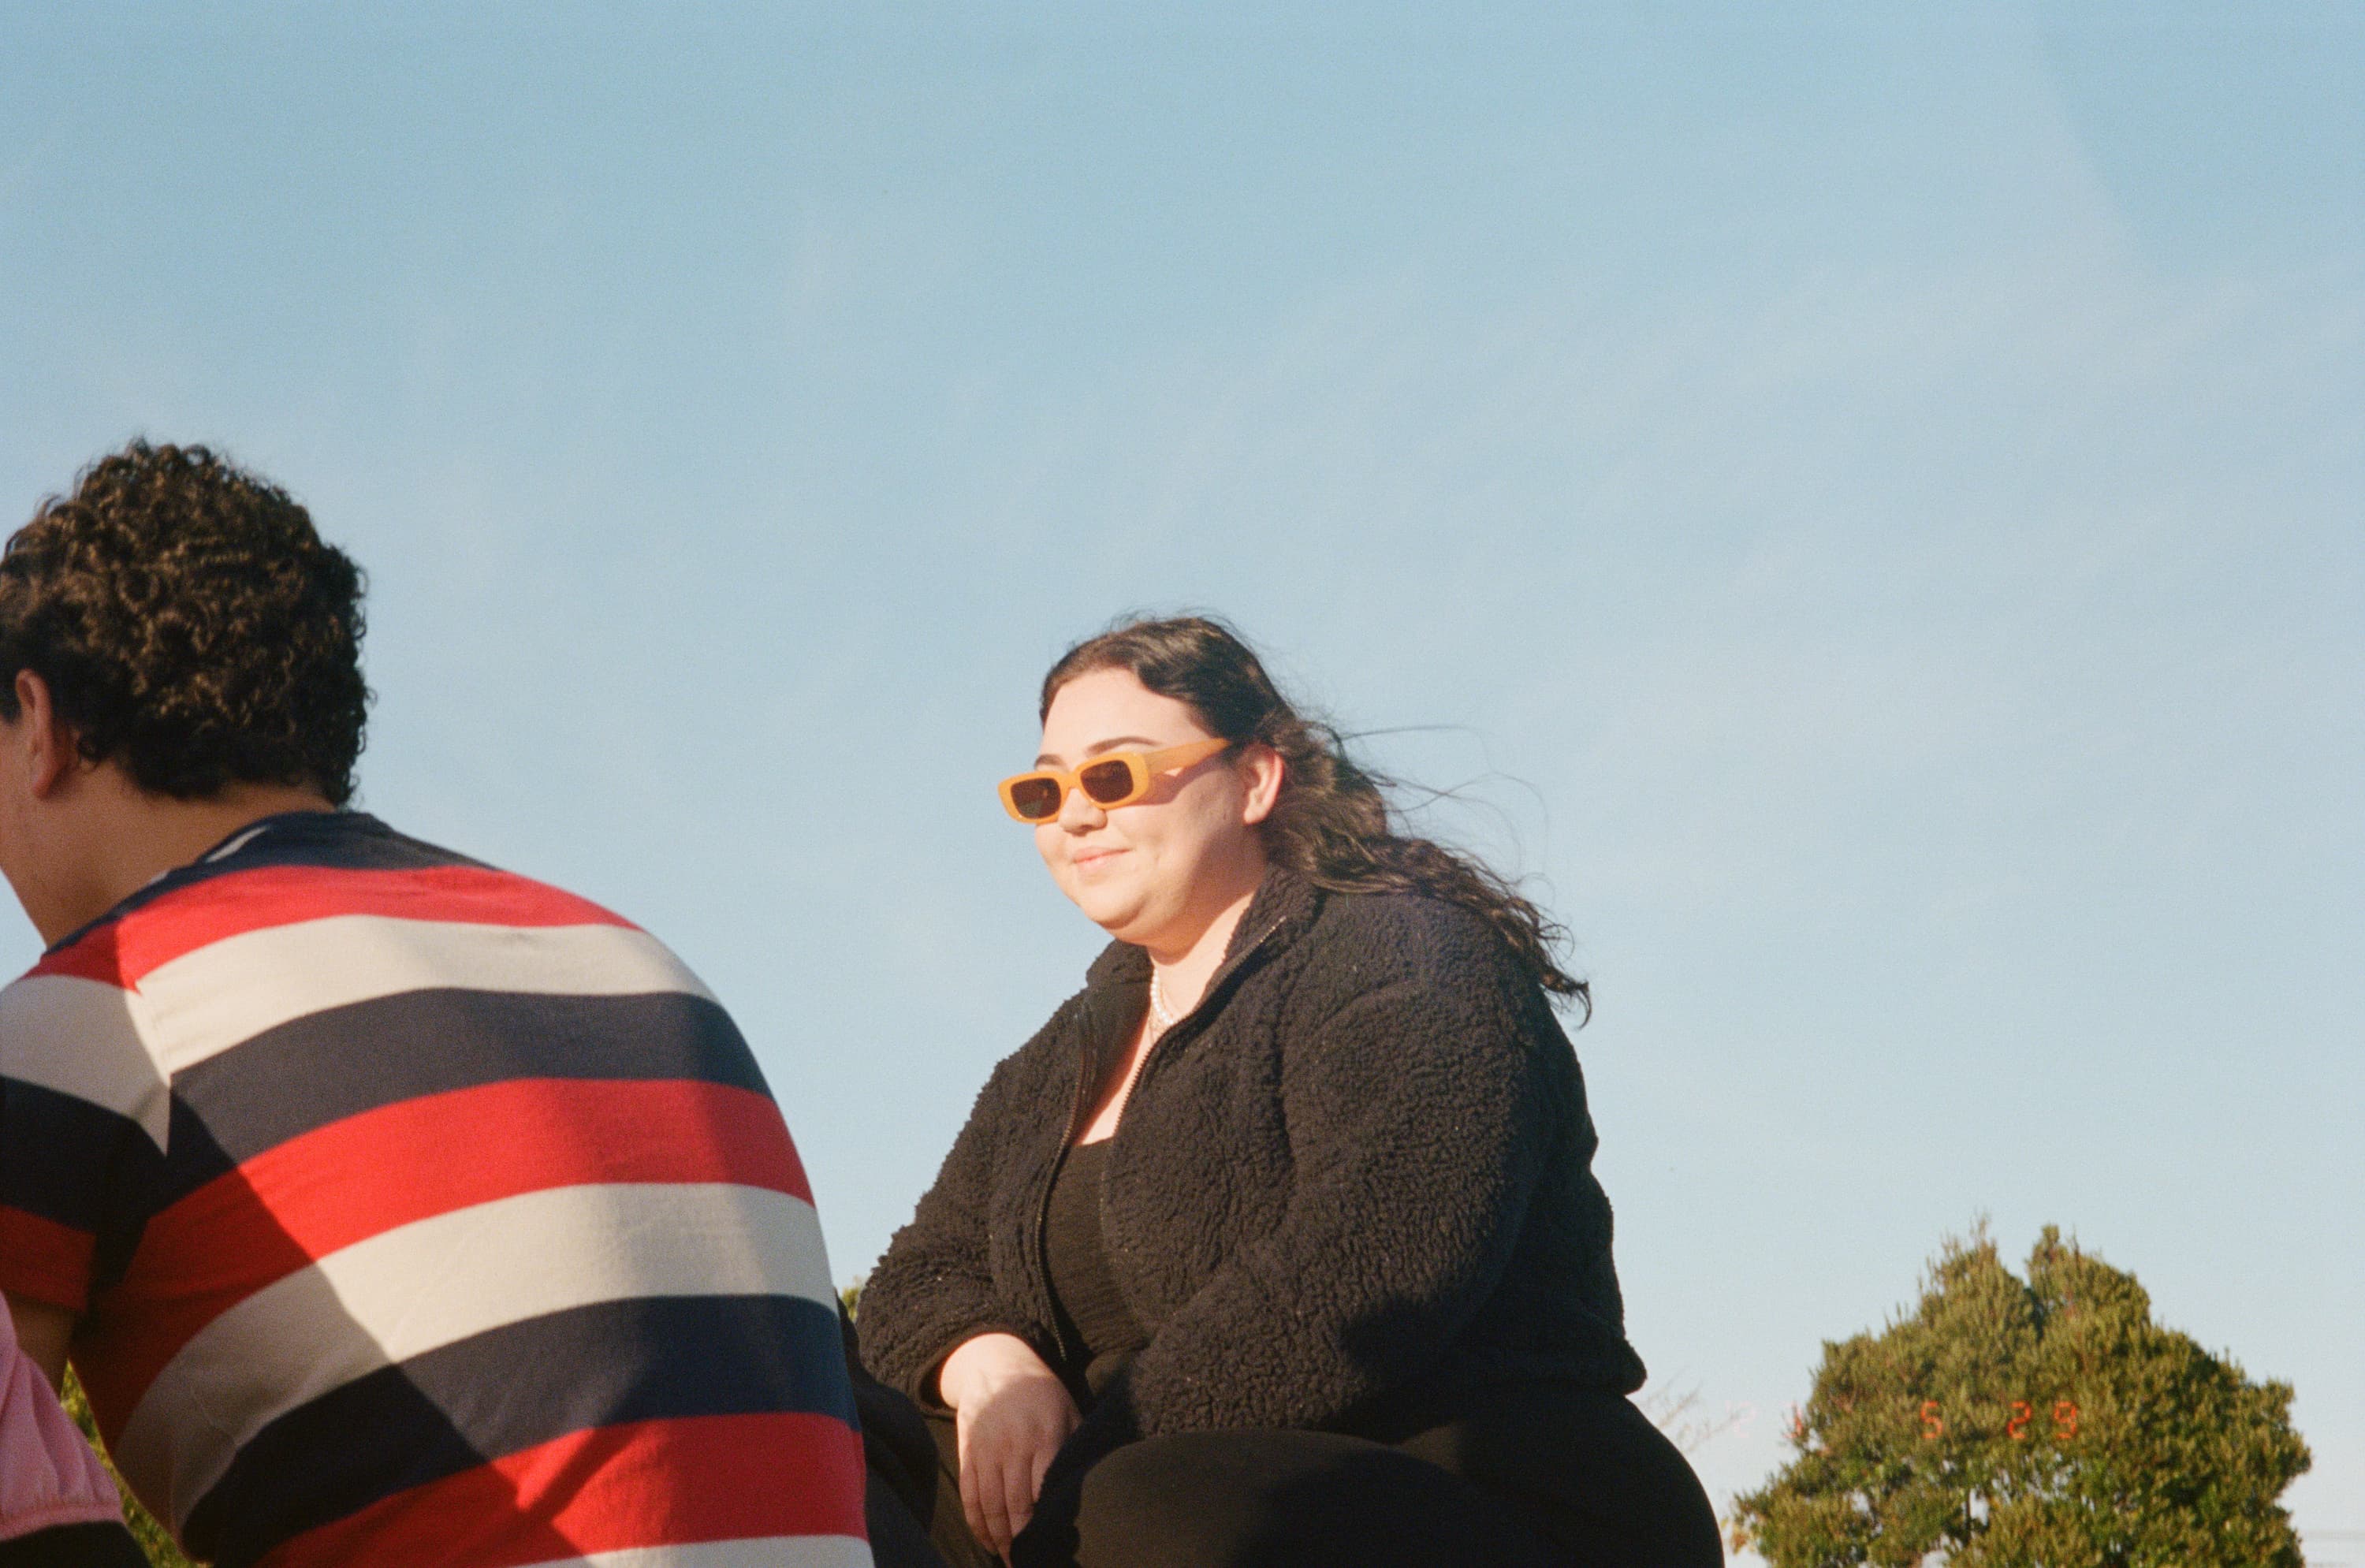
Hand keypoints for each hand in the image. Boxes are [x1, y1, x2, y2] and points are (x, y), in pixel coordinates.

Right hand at [939, 1332, 1080, 1560]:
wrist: (996, 1364)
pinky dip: (977, 1524)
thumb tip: (1096, 1485)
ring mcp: (986, 1449)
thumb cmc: (1043, 1395)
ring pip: (990, 1506)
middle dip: (1024, 1541)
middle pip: (1015, 1505)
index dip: (1047, 1523)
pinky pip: (969, 1496)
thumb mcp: (1069, 1411)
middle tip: (1034, 1561)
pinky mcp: (967, 1453)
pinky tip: (989, 1542)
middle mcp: (1013, 1444)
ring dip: (1000, 1539)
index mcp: (1044, 1436)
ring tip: (1013, 1559)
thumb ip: (1078, 1447)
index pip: (1044, 1490)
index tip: (1056, 1545)